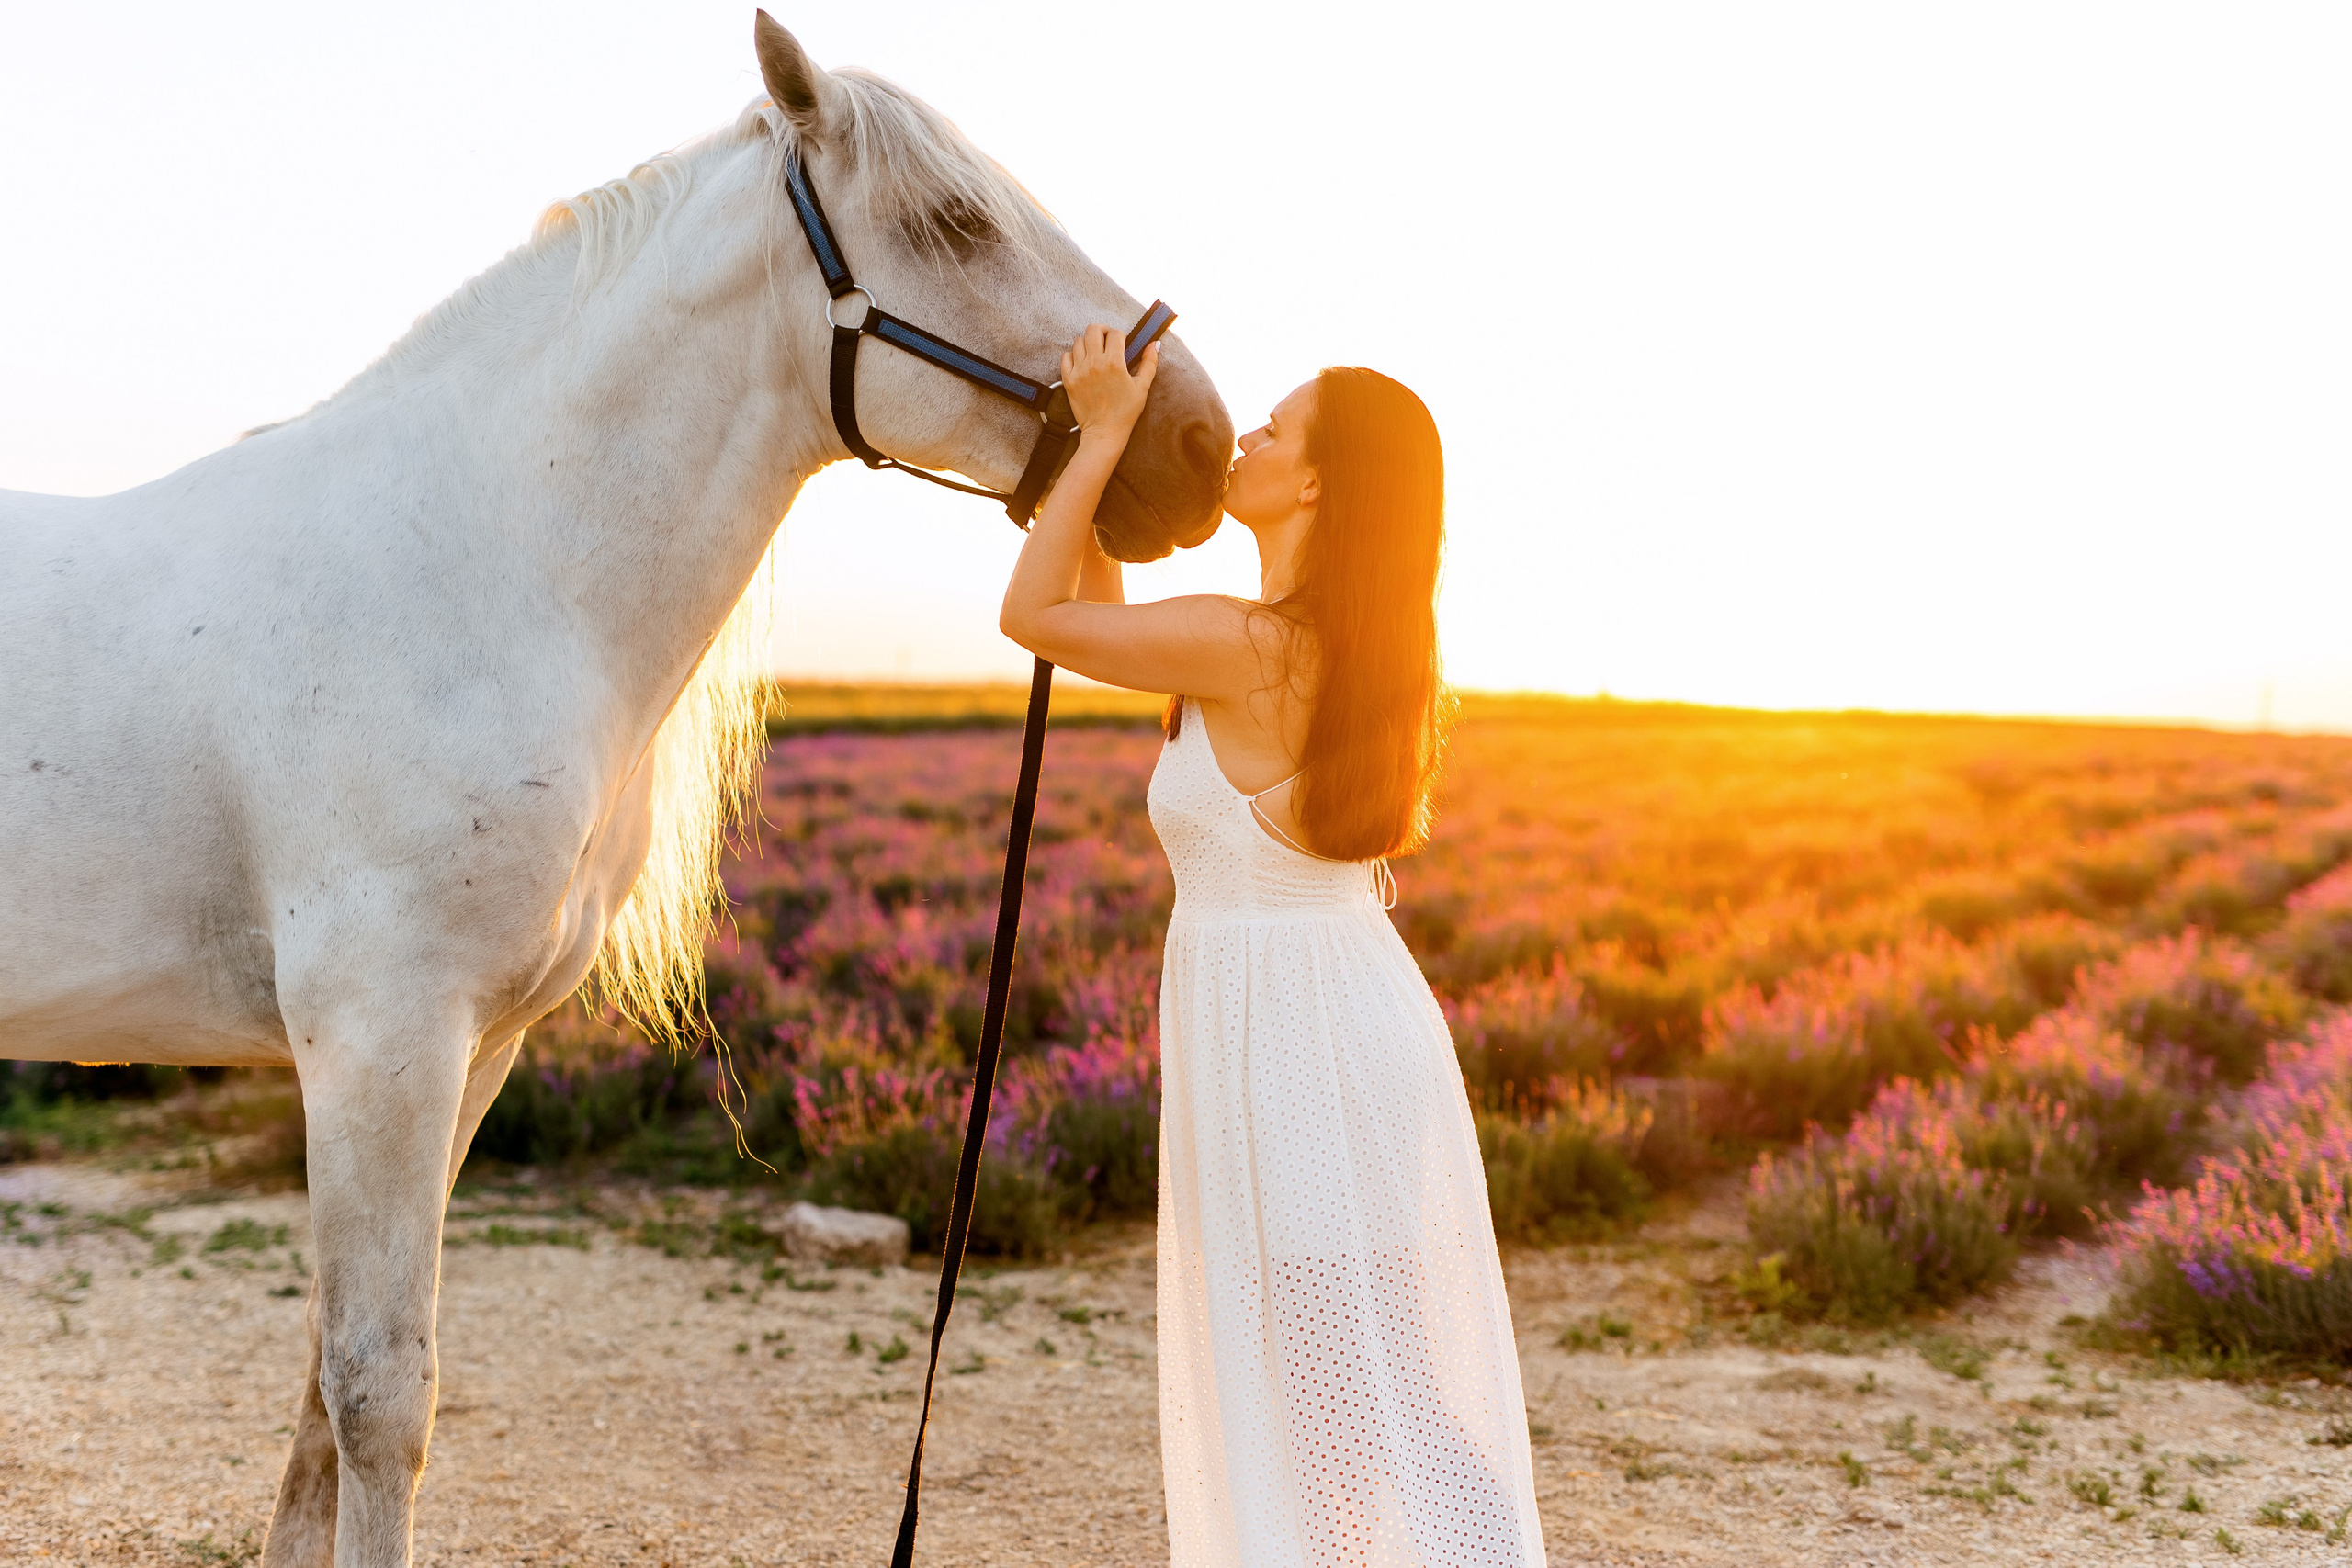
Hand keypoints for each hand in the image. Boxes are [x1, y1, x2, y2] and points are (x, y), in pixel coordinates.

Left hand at [1060, 324, 1158, 442]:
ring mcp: (1080, 371)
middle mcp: (1095, 363)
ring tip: (1095, 353)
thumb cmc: (1125, 412)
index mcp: (1115, 363)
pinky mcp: (1069, 380)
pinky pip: (1066, 356)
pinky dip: (1073, 355)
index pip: (1115, 333)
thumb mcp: (1142, 387)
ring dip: (1088, 343)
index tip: (1121, 343)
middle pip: (1093, 329)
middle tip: (1106, 340)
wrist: (1104, 432)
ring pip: (1078, 341)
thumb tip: (1155, 344)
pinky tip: (1082, 362)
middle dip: (1102, 331)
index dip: (1120, 335)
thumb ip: (1149, 362)